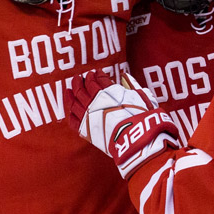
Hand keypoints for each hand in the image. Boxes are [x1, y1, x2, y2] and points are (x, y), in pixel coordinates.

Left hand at [68, 70, 183, 177]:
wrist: (137, 140)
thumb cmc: (143, 118)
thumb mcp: (142, 97)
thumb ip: (132, 85)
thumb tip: (125, 76)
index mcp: (110, 92)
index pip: (99, 79)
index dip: (97, 75)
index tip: (96, 73)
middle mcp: (96, 102)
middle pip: (84, 87)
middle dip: (81, 81)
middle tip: (79, 77)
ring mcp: (89, 115)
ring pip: (75, 100)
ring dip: (73, 92)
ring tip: (71, 87)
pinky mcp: (86, 130)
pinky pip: (73, 119)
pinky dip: (70, 110)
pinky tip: (69, 105)